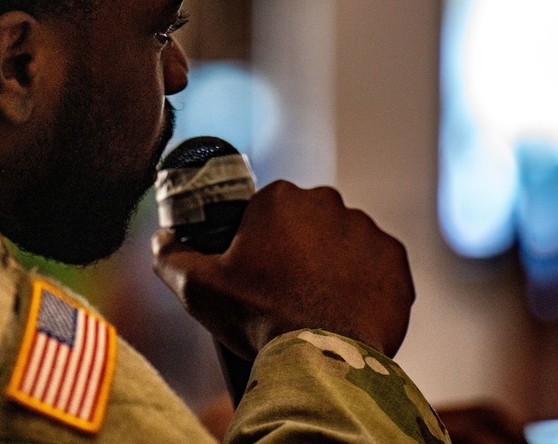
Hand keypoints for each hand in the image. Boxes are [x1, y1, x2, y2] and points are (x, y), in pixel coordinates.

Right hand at [152, 180, 414, 359]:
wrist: (321, 358)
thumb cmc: (259, 316)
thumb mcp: (199, 288)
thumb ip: (171, 256)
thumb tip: (161, 240)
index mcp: (280, 198)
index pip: (267, 211)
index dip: (259, 242)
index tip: (257, 272)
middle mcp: (328, 202)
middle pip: (307, 222)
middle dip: (298, 249)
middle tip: (284, 291)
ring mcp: (367, 231)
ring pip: (343, 242)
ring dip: (331, 265)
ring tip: (316, 304)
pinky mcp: (396, 261)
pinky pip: (377, 267)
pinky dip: (364, 285)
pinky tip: (345, 310)